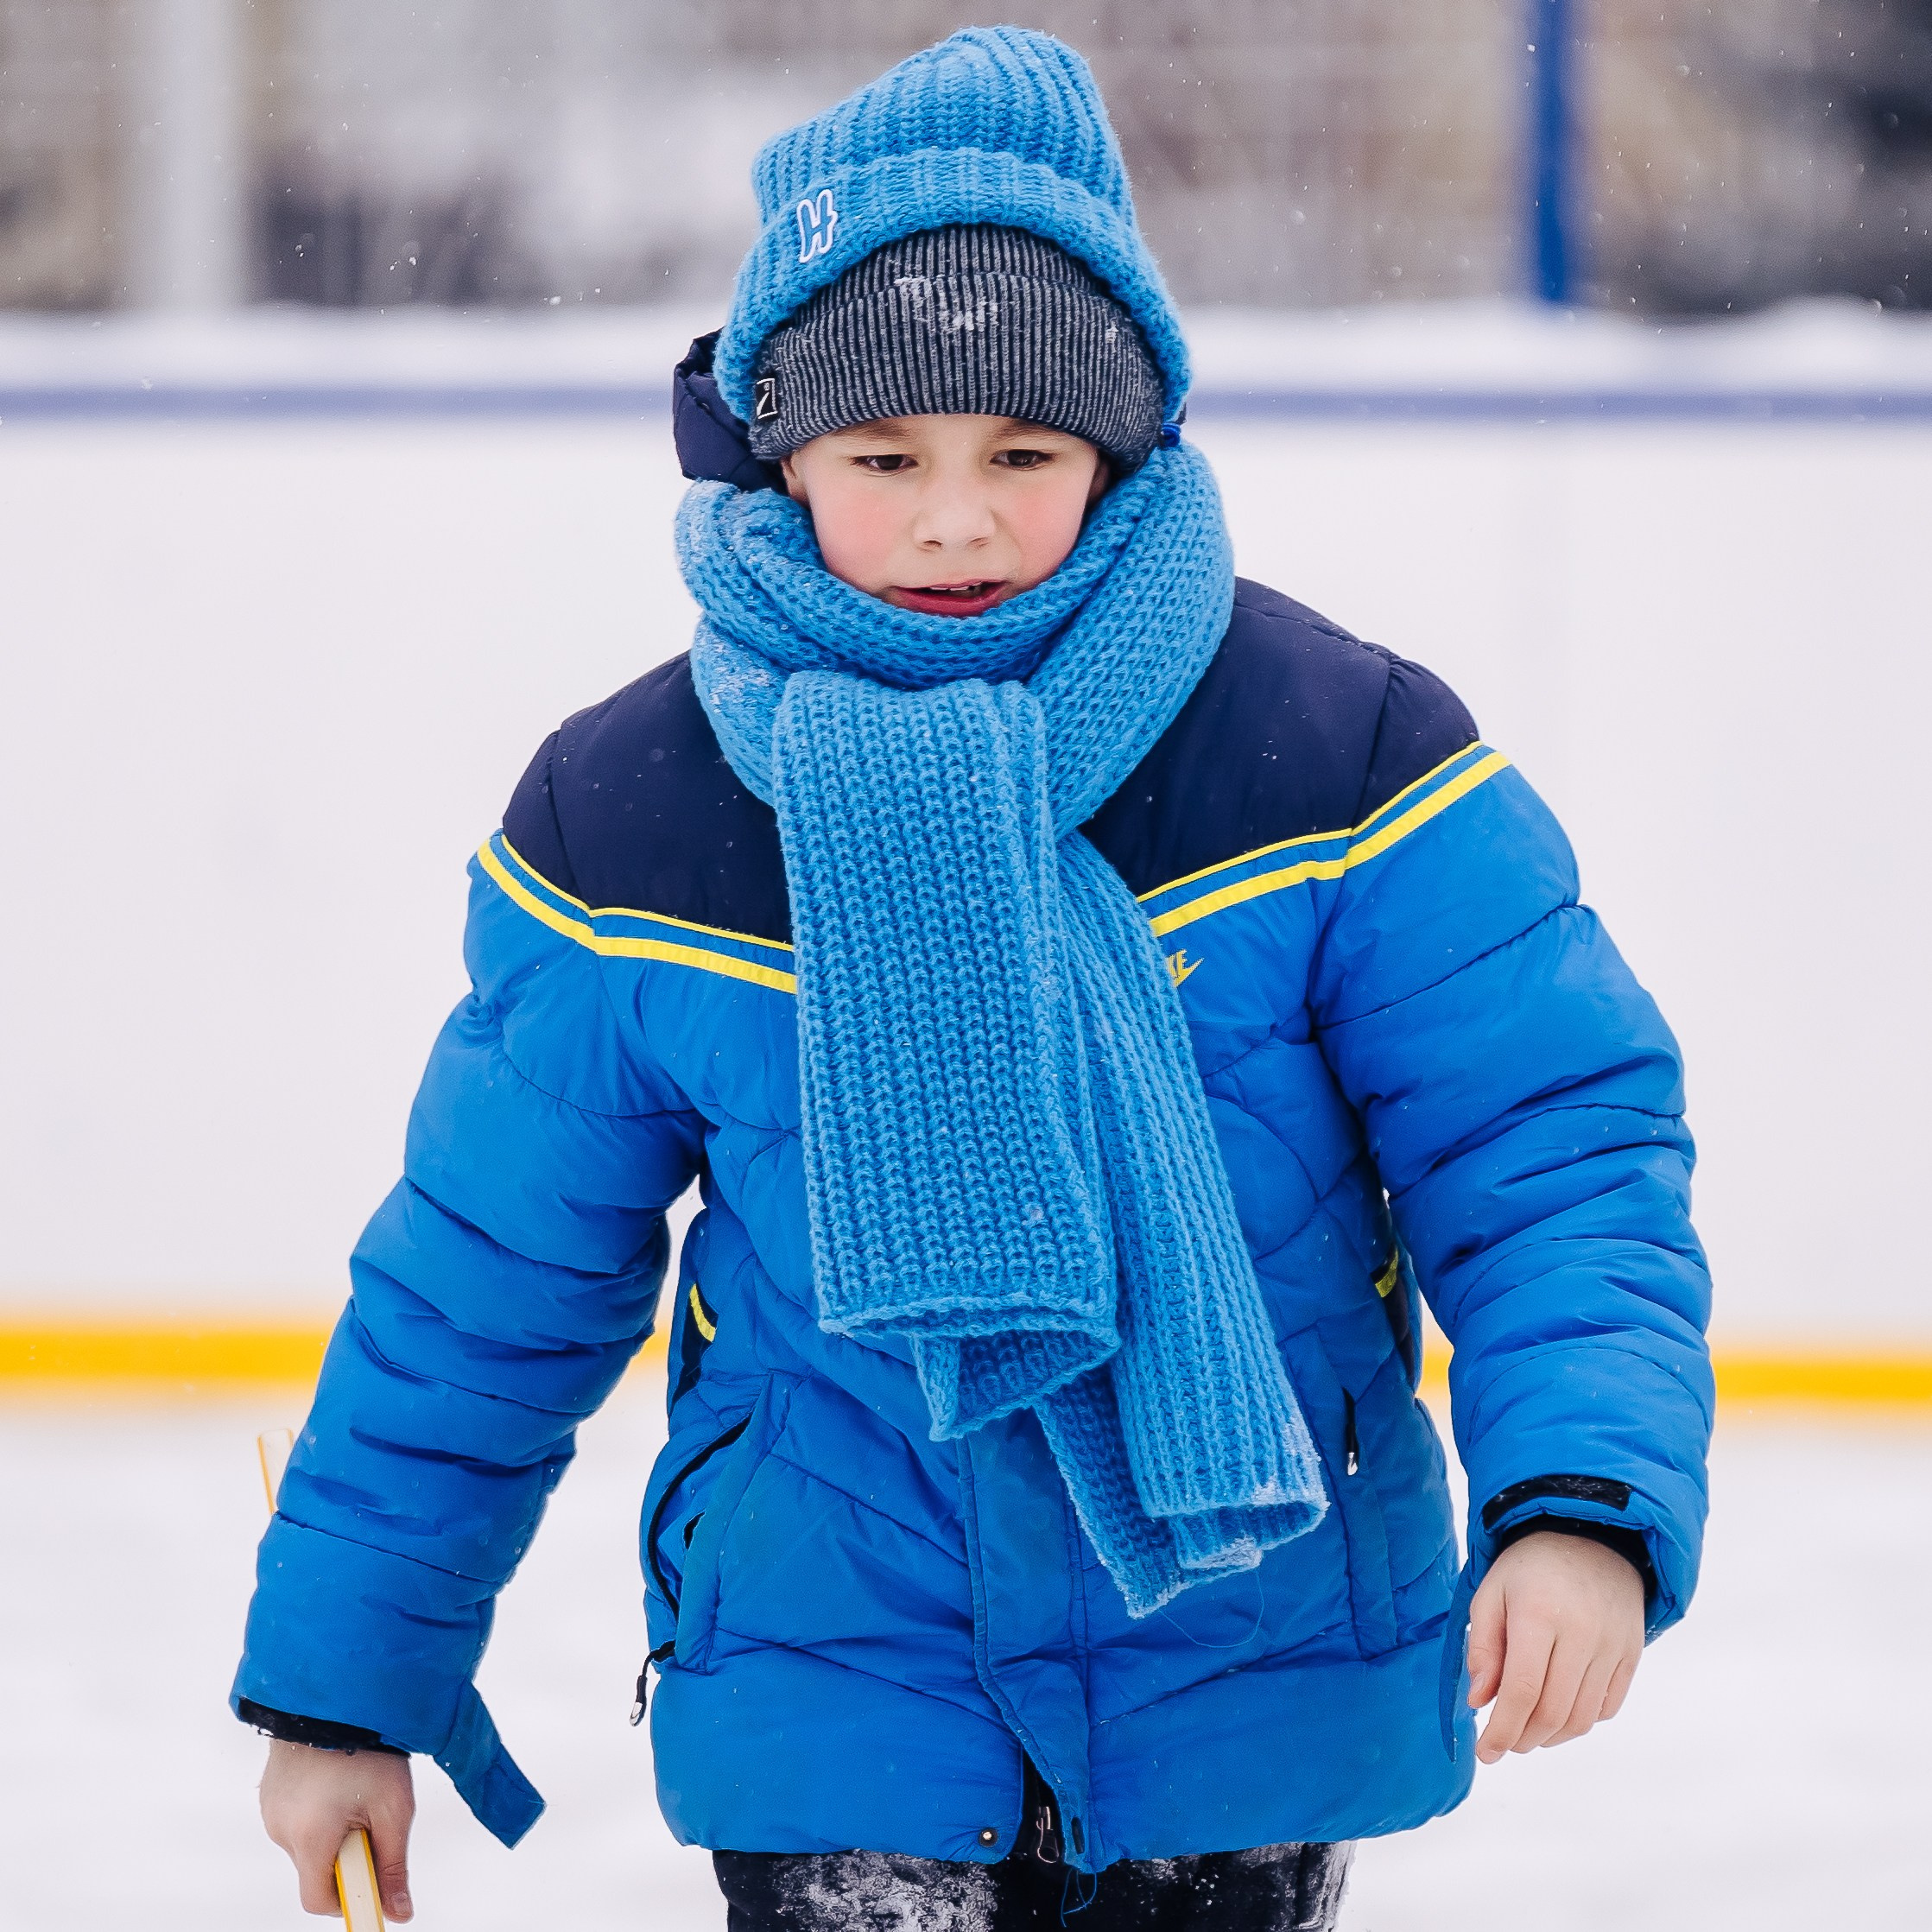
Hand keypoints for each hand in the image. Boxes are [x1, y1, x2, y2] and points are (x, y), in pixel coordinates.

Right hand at [260, 1739, 415, 1919]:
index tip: (373, 1883)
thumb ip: (394, 1865)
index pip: (318, 1900)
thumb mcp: (394, 1807)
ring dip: (333, 1831)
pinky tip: (337, 1778)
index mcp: (309, 1837)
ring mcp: (270, 1809)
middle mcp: (280, 1828)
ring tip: (355, 1787)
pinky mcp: (269, 1793)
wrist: (337, 1693)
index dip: (348, 1899)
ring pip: (308, 1844)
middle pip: (316, 1870)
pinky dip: (319, 1813)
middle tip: (372, 1814)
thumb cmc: (370, 1748)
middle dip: (347, 1856)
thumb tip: (400, 1914)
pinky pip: (297, 1820)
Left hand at [1466, 1530, 1644, 1764]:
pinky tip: (1558, 1712)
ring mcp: (1612, 1646)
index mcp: (1539, 1615)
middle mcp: (1582, 1634)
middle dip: (1523, 1738)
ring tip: (1527, 1732)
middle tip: (1503, 1743)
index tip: (1486, 1753)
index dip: (1502, 1730)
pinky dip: (1580, 1721)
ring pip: (1581, 1718)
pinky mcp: (1632, 1655)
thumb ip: (1482, 1647)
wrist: (1592, 1536)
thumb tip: (1478, 1701)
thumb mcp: (1491, 1593)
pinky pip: (1607, 1707)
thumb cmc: (1530, 1567)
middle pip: (1552, 1712)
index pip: (1521, 1691)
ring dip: (1550, 1737)